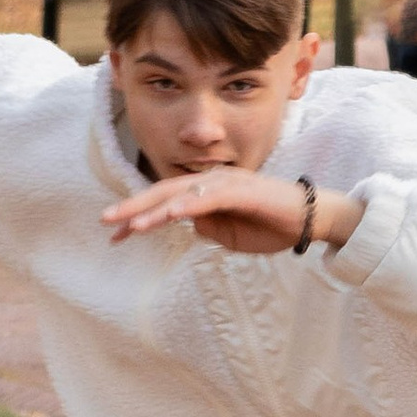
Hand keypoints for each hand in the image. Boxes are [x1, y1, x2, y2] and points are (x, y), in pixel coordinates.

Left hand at [102, 167, 360, 253]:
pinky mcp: (239, 190)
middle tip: (105, 221)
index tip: (116, 234)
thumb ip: (208, 229)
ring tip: (128, 225)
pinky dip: (182, 207)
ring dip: (152, 210)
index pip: (166, 201)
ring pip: (179, 194)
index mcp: (207, 191)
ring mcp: (224, 183)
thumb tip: (188, 227)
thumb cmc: (273, 225)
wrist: (311, 218)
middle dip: (133, 206)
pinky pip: (204, 199)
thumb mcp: (232, 236)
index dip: (139, 215)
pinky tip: (164, 217)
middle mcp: (212, 181)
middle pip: (163, 191)